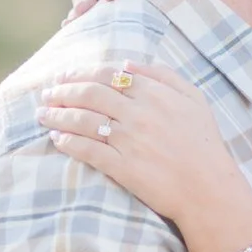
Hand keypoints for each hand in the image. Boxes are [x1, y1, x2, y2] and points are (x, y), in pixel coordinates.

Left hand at [39, 61, 250, 238]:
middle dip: (62, 91)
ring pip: (83, 120)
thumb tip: (127, 63)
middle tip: (46, 93)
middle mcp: (139, 114)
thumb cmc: (204, 143)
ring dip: (58, 114)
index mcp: (155, 94)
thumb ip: (163, 75)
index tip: (64, 75)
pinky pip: (87, 150)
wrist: (209, 189)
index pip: (108, 75)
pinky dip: (68, 142)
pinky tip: (57, 138)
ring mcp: (129, 141)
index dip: (80, 73)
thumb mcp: (194, 98)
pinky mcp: (123, 168)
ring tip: (42, 113)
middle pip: (90, 94)